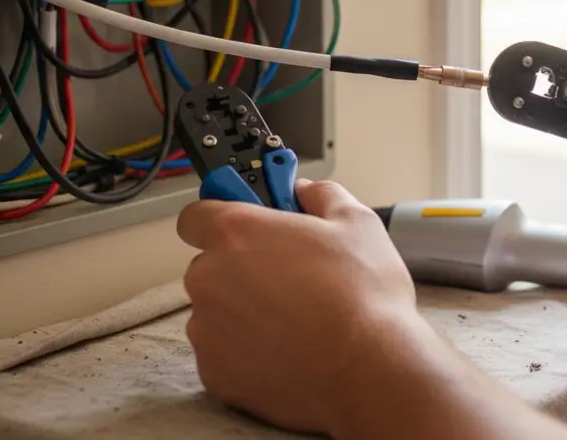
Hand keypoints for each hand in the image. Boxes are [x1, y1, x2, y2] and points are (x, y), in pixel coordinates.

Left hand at [177, 179, 422, 435]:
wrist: (370, 373)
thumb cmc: (363, 298)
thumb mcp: (358, 223)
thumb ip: (322, 196)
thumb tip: (305, 193)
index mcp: (235, 233)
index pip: (197, 214)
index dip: (224, 216)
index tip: (248, 221)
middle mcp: (208, 279)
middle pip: (211, 264)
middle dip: (242, 267)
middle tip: (289, 275)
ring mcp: (207, 330)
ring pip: (216, 311)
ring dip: (243, 310)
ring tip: (296, 319)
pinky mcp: (214, 373)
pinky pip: (223, 352)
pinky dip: (246, 350)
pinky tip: (288, 349)